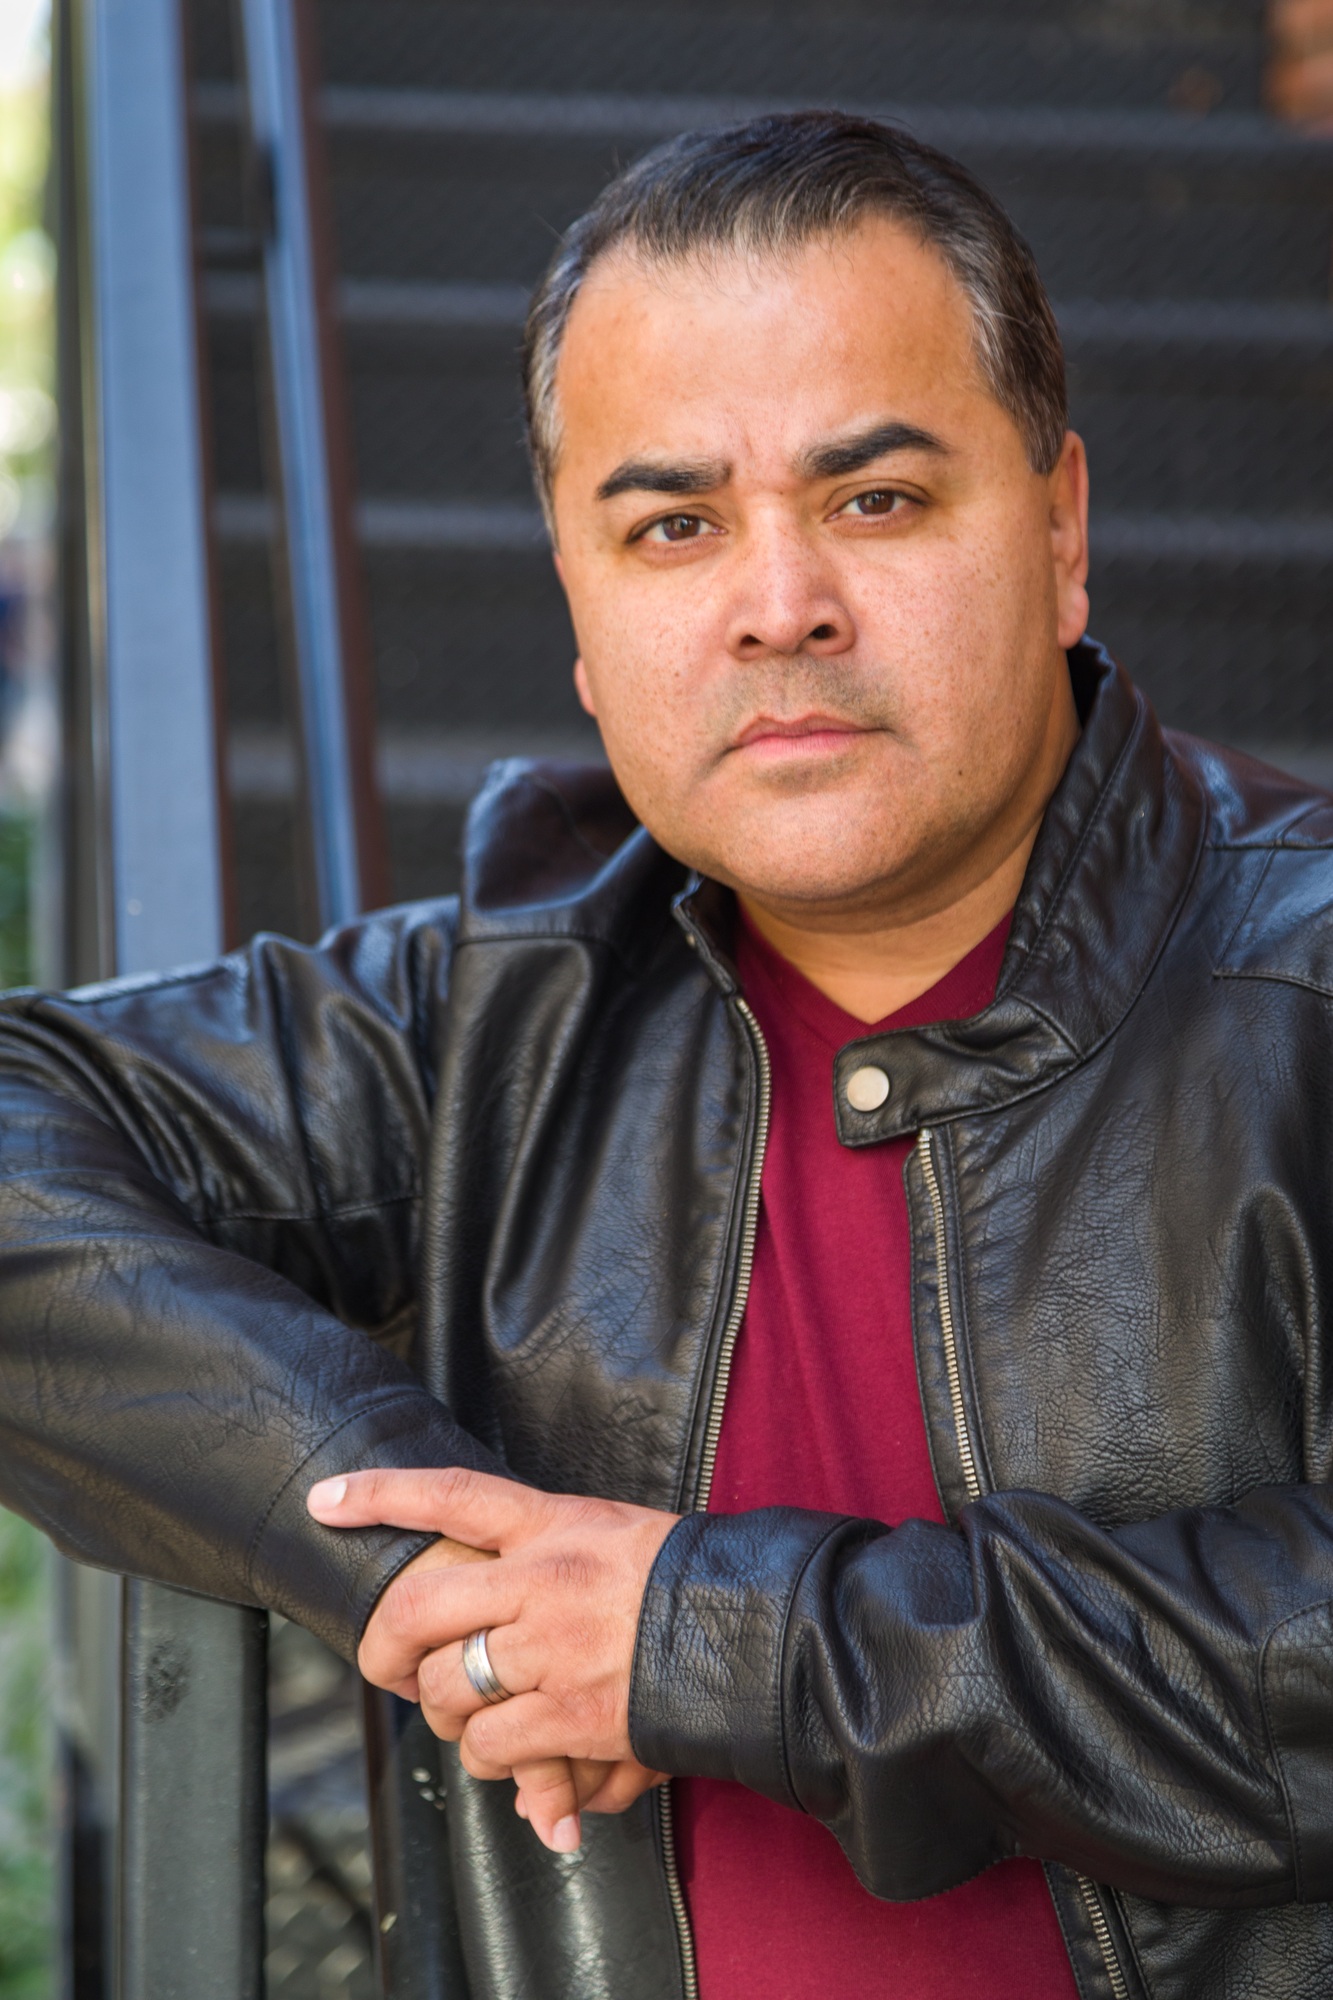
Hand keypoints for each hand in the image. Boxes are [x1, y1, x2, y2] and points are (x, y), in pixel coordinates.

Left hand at [308, 1467, 679, 1850]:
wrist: (759, 1632)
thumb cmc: (685, 1582)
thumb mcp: (614, 1537)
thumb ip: (547, 1569)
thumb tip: (491, 1609)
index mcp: (555, 1523)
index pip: (450, 1494)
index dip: (378, 1495)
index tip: (324, 1501)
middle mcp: (544, 1579)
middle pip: (418, 1604)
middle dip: (382, 1645)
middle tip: (390, 1666)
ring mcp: (554, 1649)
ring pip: (447, 1687)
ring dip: (447, 1713)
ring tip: (472, 1715)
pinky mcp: (570, 1715)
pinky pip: (489, 1746)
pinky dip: (489, 1760)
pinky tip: (513, 1754)